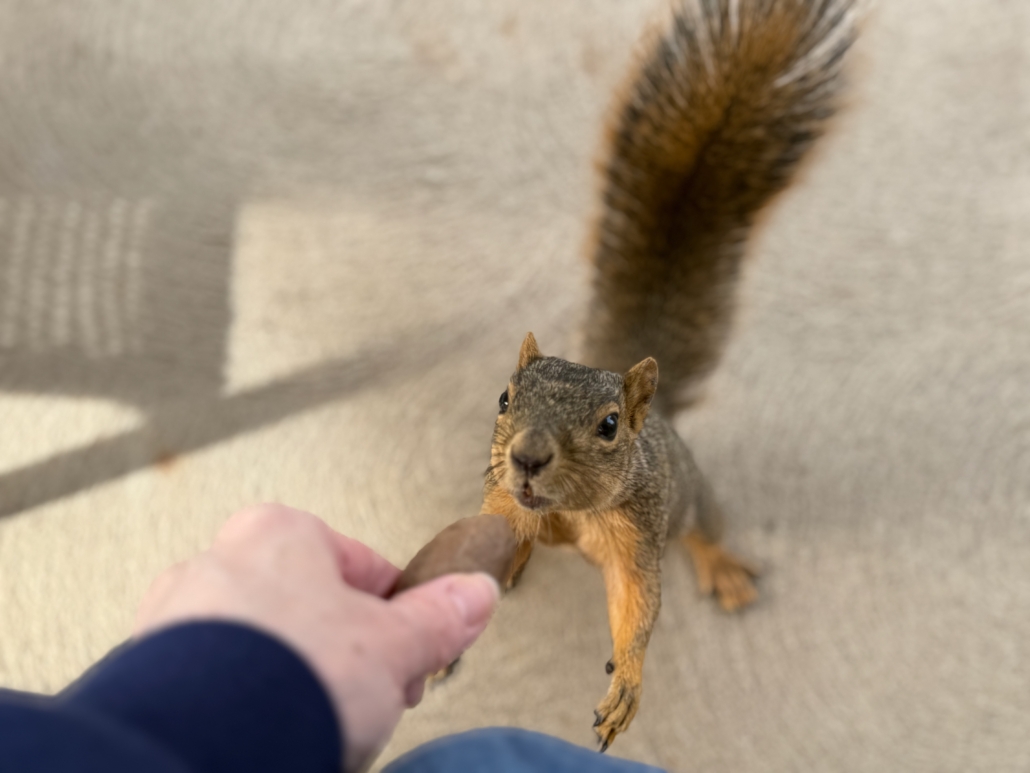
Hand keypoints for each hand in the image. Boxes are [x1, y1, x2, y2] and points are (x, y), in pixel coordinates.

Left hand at [134, 504, 499, 770]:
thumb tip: (475, 595)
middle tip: (366, 697)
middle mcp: (218, 563)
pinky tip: (270, 737)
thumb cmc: (290, 678)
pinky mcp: (148, 678)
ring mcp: (174, 620)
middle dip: (345, 654)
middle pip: (309, 608)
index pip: (362, 566)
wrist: (201, 747)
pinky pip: (219, 687)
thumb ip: (438, 618)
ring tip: (317, 724)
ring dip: (296, 682)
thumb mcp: (394, 647)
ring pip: (263, 649)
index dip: (399, 617)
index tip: (411, 655)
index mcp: (279, 533)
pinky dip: (249, 707)